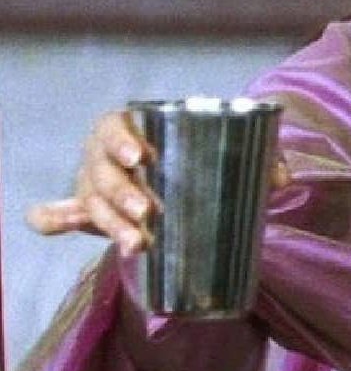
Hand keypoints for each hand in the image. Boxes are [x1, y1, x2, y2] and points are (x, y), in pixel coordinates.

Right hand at [27, 110, 290, 256]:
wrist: (190, 171)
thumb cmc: (207, 152)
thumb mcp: (230, 149)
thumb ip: (259, 157)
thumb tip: (283, 178)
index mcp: (136, 127)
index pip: (115, 126)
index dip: (121, 141)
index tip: (141, 158)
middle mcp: (110, 154)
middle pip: (101, 169)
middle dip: (120, 193)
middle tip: (148, 212)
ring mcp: (99, 183)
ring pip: (91, 201)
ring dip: (108, 223)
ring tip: (137, 244)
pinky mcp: (99, 212)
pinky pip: (67, 215)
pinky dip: (53, 219)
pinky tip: (47, 224)